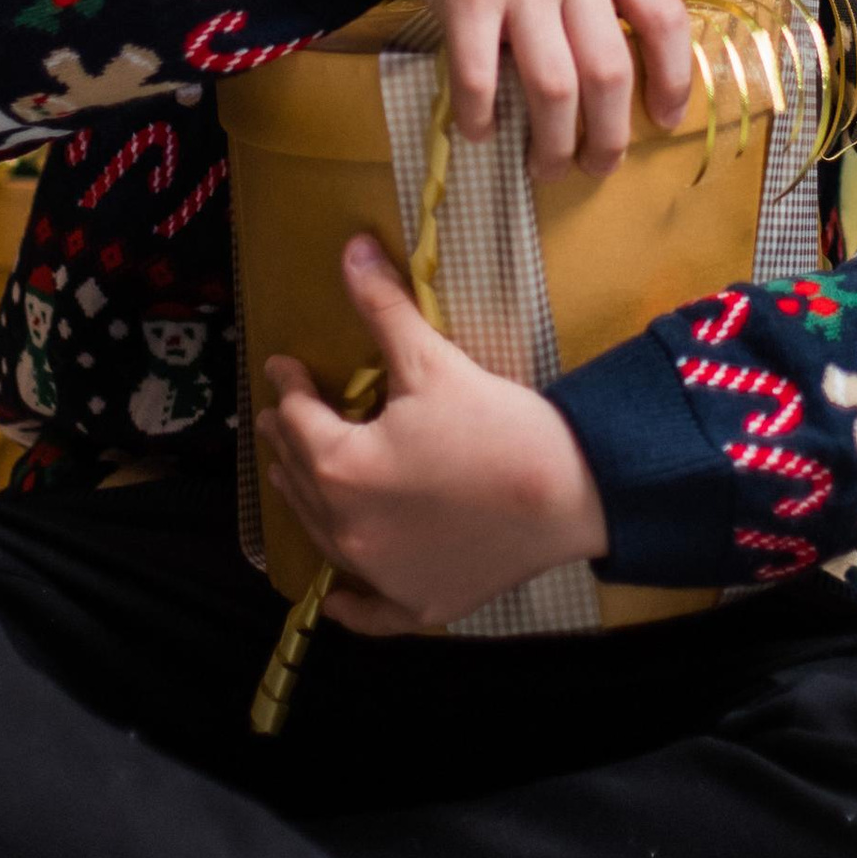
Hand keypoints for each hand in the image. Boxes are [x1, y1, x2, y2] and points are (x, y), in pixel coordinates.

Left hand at [259, 233, 608, 631]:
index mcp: (342, 468)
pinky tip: (338, 597)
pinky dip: (351, 601)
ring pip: (322, 537)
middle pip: (300, 480)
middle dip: (290, 441)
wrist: (571, 492)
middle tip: (284, 415)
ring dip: (307, 501)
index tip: (285, 368)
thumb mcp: (432, 360)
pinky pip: (368, 610)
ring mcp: (382, 575)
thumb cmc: (498, 425)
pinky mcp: (419, 603)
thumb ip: (382, 307)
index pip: (298, 420)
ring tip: (297, 476)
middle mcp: (348, 531)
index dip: (289, 386)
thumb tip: (350, 247)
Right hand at [375, 0, 692, 177]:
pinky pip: (479, 76)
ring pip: (555, 88)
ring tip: (544, 168)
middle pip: (610, 74)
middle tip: (596, 168)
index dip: (676, 81)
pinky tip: (481, 130)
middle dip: (608, 139)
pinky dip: (481, 116)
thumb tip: (614, 50)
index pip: (666, 20)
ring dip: (552, 144)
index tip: (668, 120)